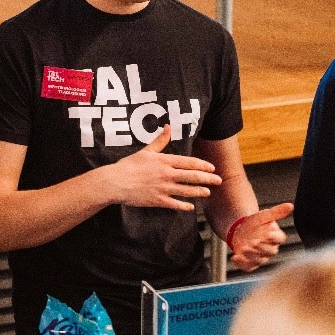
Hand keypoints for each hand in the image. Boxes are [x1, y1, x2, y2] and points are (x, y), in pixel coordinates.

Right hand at [103, 125, 221, 210]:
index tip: (212, 168)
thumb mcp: (146, 151)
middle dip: (208, 179)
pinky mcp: (158, 201)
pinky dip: (184, 206)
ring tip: (208, 192)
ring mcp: (163, 188)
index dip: (203, 165)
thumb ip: (159, 141)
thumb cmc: (129, 165)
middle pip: (192, 176)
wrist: (115, 182)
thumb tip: (168, 126)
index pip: (189, 162)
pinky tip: (191, 207)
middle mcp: (167, 174)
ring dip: (200, 191)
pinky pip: (175, 204)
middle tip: (219, 180)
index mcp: (165, 161)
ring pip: (187, 191)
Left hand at [228, 202, 293, 271]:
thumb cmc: (256, 222)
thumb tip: (291, 205)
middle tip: (254, 242)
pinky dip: (241, 264)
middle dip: (262, 248)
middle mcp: (269, 249)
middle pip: (270, 252)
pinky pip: (248, 267)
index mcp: (275, 237)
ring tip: (243, 248)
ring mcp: (259, 257)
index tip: (268, 233)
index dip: (274, 237)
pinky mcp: (249, 263)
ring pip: (259, 261)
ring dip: (251, 256)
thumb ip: (277, 212)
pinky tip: (234, 257)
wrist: (241, 229)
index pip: (280, 238)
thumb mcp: (264, 215)